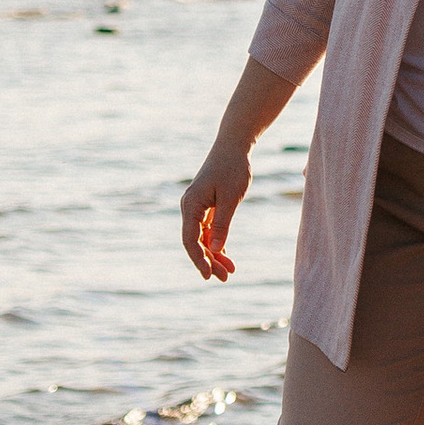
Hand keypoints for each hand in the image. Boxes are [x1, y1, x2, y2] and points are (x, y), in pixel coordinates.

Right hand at [180, 133, 252, 281]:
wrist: (234, 146)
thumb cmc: (233, 169)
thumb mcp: (231, 199)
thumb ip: (222, 225)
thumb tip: (215, 250)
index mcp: (191, 206)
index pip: (190, 240)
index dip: (198, 260)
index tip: (208, 276)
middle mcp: (189, 208)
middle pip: (195, 242)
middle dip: (209, 261)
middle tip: (225, 278)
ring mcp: (197, 207)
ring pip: (202, 238)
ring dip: (215, 254)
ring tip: (230, 271)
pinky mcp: (206, 206)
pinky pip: (208, 230)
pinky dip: (217, 242)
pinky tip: (225, 256)